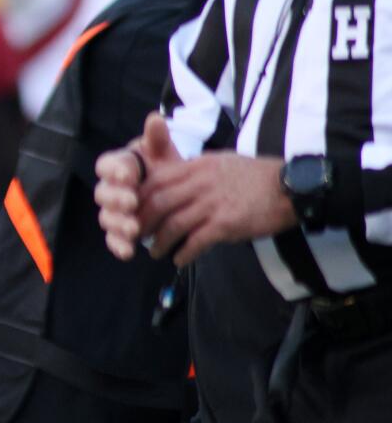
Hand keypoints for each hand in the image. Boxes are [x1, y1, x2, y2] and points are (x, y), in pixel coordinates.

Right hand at [95, 113, 181, 259]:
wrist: (177, 194)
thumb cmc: (165, 170)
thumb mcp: (165, 154)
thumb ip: (158, 139)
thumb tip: (156, 119)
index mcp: (118, 166)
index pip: (106, 165)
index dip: (115, 170)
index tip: (129, 174)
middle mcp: (111, 189)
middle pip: (104, 194)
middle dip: (117, 199)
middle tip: (132, 202)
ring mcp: (114, 212)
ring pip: (107, 218)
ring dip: (118, 223)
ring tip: (135, 228)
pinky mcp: (120, 233)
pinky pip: (113, 240)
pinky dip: (119, 245)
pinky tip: (129, 252)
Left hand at [142, 151, 294, 266]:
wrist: (291, 187)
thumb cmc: (256, 175)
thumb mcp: (221, 162)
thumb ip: (195, 170)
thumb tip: (174, 179)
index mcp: (197, 166)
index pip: (156, 180)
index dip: (138, 197)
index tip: (130, 209)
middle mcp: (200, 183)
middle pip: (158, 202)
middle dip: (141, 221)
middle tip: (133, 234)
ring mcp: (213, 204)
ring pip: (173, 224)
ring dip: (159, 241)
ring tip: (153, 252)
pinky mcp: (226, 224)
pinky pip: (196, 241)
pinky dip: (184, 253)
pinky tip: (179, 260)